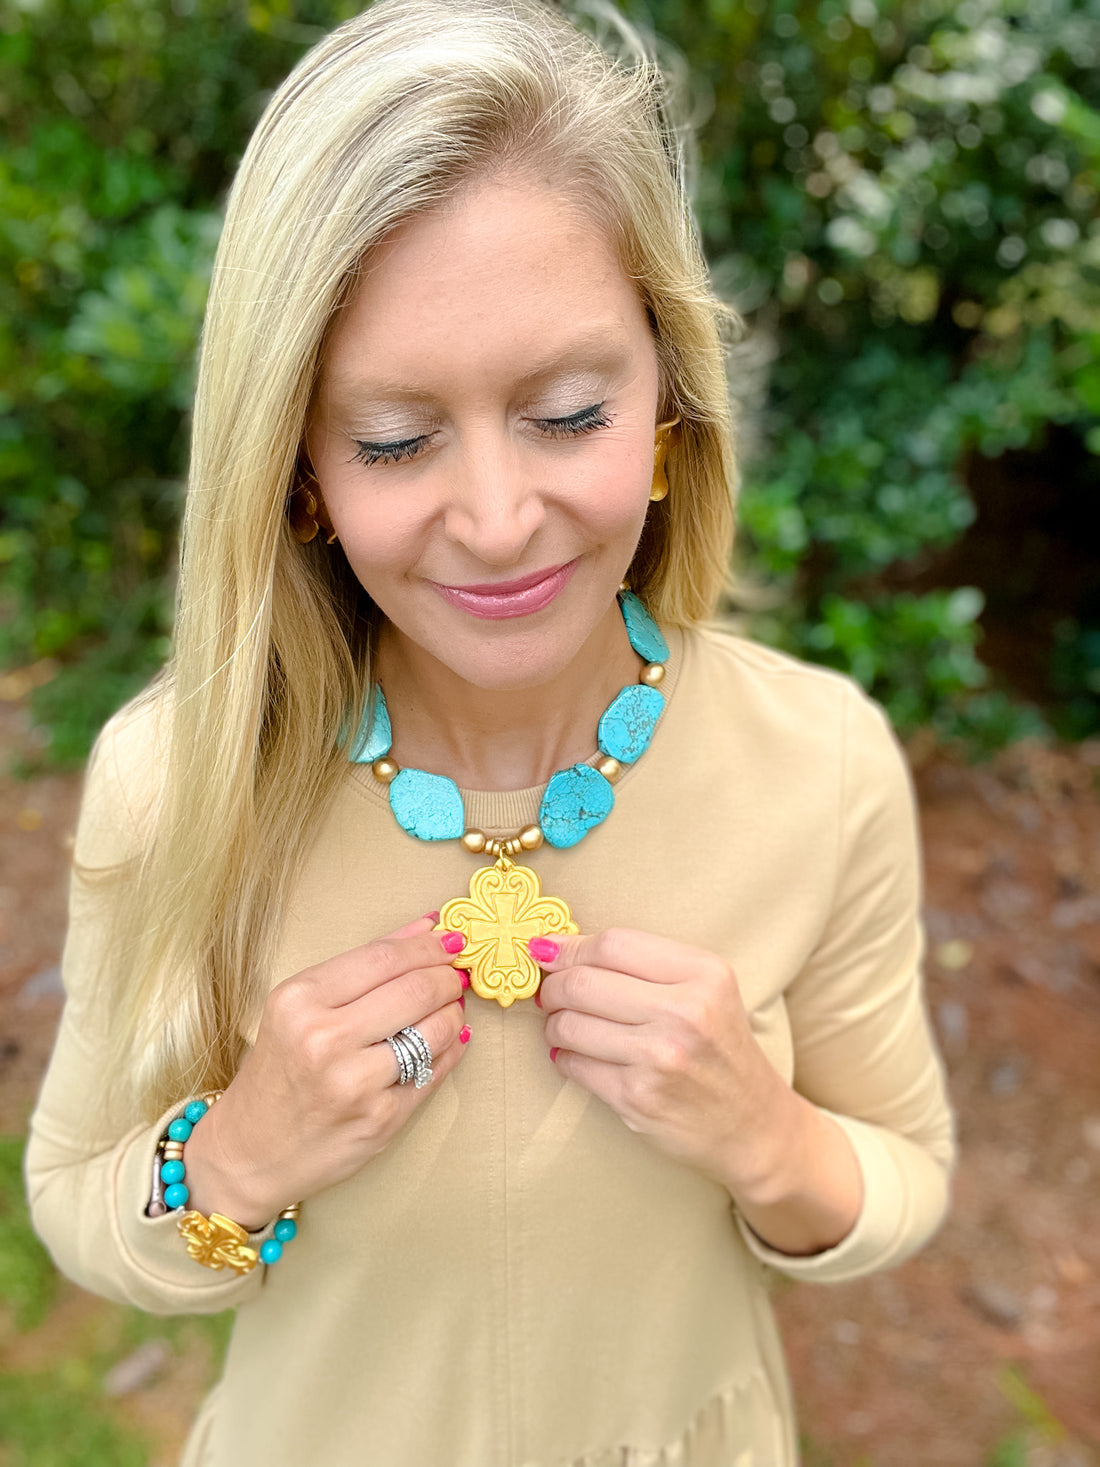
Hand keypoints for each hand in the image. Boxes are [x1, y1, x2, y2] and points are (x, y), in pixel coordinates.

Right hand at [183, 914, 470, 1227]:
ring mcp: (355, 1083)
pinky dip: (450, 1049)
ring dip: (453, 1013)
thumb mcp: (299, 1007)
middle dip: (448, 977)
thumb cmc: (278, 1070)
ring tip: (450, 1007)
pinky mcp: (381, 1119)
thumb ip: (362, 965)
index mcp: (300, 1001)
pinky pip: (435, 1071)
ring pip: (436, 1030)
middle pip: (416, 989)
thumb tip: (427, 927)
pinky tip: (446, 1040)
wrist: (250, 1151)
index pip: (384, 957)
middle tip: (456, 974)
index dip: (428, 945)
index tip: (450, 940)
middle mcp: (324, 1040)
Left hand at [531, 927, 791, 1198]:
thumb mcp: (707, 990)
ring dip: (555, 1025)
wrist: (753, 1124)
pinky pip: (574, 1065)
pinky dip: (565, 1058)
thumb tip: (559, 949)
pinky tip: (578, 1056)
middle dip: (553, 987)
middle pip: (582, 983)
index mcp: (704, 974)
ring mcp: (660, 1058)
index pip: (613, 944)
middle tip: (549, 993)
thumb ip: (645, 965)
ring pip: (569, 1025)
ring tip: (564, 1026)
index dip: (570, 947)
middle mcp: (685, 1012)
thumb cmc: (720, 1048)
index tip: (546, 950)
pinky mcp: (638, 1098)